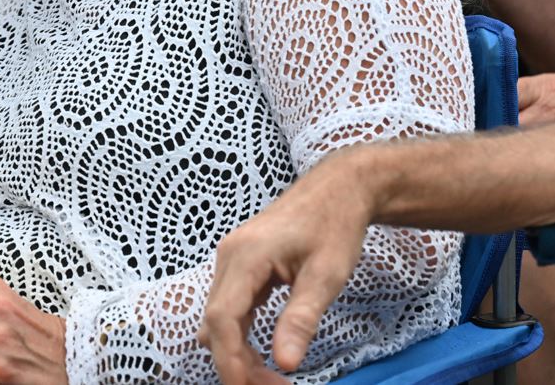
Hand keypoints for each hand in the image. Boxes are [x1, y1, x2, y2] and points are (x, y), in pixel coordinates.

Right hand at [201, 158, 371, 383]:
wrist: (338, 188)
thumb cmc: (335, 225)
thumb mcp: (326, 276)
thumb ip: (302, 319)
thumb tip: (286, 363)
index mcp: (245, 256)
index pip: (221, 319)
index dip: (230, 360)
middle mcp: (229, 257)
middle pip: (216, 323)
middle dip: (237, 362)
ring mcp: (232, 260)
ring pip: (219, 318)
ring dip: (238, 351)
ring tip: (271, 378)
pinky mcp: (241, 265)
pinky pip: (230, 307)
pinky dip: (242, 334)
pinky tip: (264, 352)